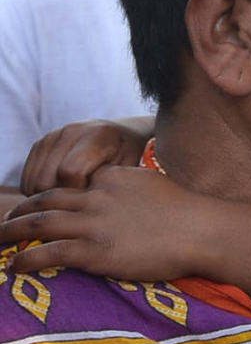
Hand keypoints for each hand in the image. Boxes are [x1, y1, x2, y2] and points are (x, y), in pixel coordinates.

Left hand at [0, 166, 213, 279]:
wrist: (201, 229)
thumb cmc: (189, 212)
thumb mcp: (154, 186)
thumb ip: (131, 190)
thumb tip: (125, 201)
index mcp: (112, 179)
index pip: (71, 182)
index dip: (48, 194)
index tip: (38, 204)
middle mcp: (98, 196)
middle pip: (46, 198)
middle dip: (21, 209)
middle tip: (5, 220)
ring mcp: (94, 223)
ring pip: (39, 223)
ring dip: (12, 232)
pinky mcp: (94, 251)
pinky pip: (48, 253)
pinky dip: (26, 259)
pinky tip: (14, 266)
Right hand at [21, 118, 152, 195]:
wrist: (123, 137)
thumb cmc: (131, 160)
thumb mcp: (130, 173)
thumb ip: (110, 188)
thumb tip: (86, 213)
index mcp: (98, 135)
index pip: (69, 172)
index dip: (75, 195)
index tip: (89, 205)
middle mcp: (71, 131)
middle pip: (45, 181)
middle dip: (59, 202)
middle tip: (79, 208)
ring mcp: (52, 136)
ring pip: (32, 183)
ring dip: (47, 200)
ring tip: (72, 201)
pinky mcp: (39, 144)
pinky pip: (26, 179)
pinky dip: (38, 193)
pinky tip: (61, 194)